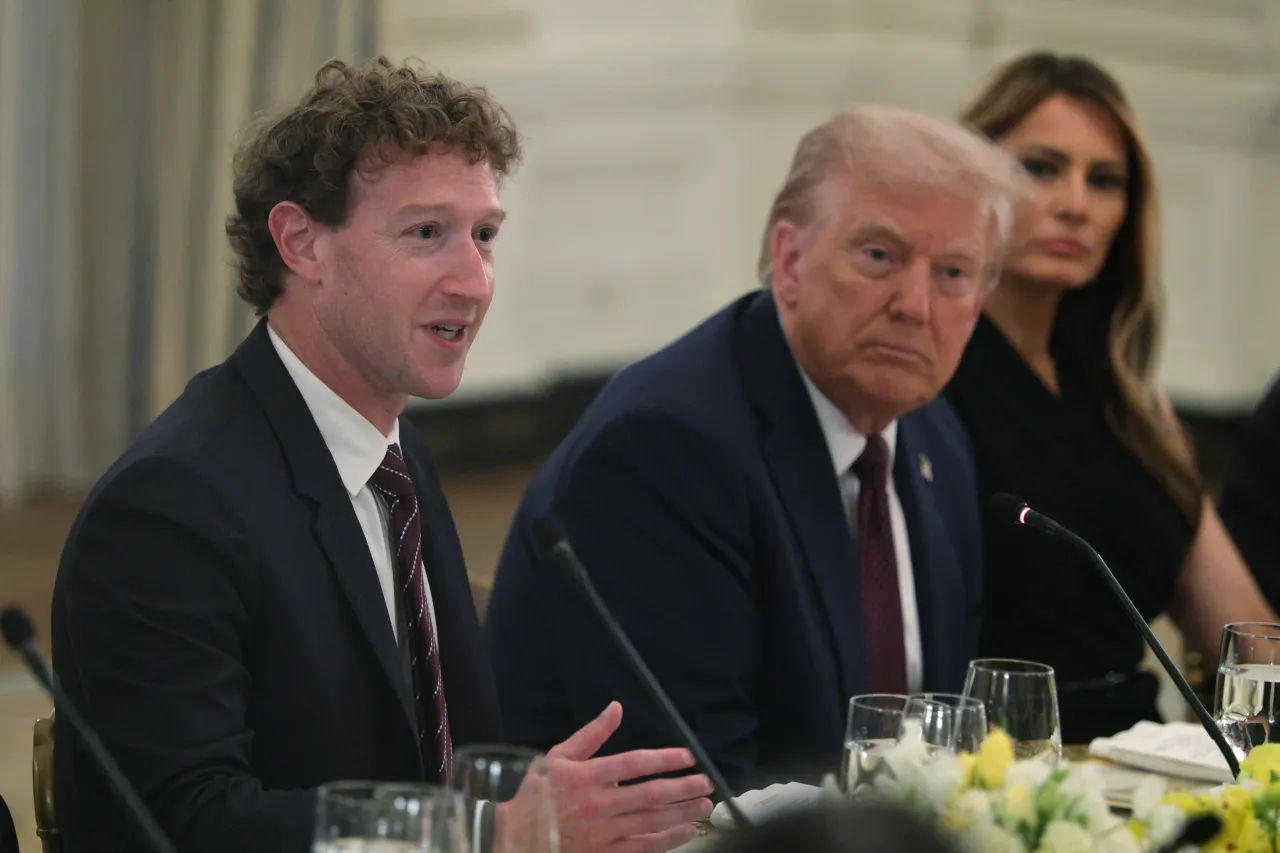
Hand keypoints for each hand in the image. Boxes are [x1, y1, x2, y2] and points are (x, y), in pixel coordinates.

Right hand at [494, 702, 713, 852]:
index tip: (687, 756)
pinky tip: (685, 832)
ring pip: (652, 823)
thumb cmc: (538, 793)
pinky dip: (667, 840)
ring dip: (683, 813)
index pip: (634, 764)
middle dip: (684, 788)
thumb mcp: (558, 756)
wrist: (515, 837)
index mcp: (588, 776)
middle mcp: (599, 804)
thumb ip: (591, 734)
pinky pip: (643, 848)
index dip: (665, 759)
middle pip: (651, 795)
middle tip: (706, 782)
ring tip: (704, 805)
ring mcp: (603, 833)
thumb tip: (616, 708)